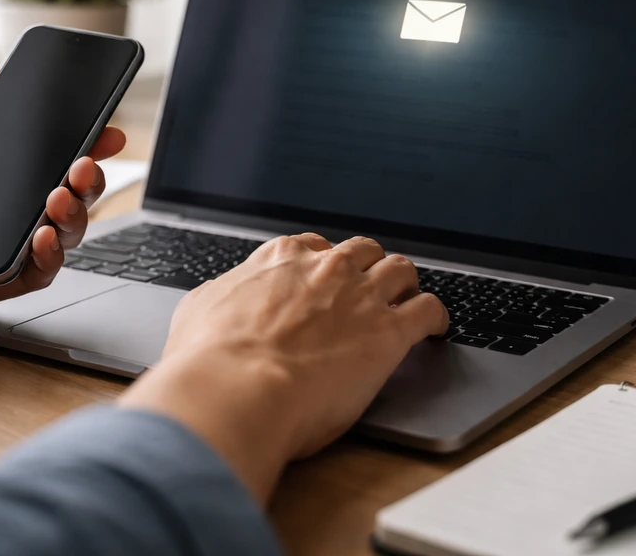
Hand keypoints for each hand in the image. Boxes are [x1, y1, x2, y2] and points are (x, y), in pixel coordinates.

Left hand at [0, 62, 125, 336]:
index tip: (105, 133)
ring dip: (75, 214)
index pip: (42, 157)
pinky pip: (38, 274)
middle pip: (63, 194)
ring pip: (60, 234)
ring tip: (61, 197)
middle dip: (87, 178)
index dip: (79, 146)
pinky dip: (50, 256)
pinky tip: (44, 237)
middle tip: (85, 165)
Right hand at [120, 233, 446, 501]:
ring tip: (408, 298)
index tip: (324, 276)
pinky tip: (436, 327)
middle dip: (368, 266)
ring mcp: (360, 297)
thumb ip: (221, 297)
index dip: (322, 262)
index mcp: (279, 259)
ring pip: (400, 270)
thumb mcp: (198, 310)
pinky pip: (428, 310)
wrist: (235, 389)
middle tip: (369, 286)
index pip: (312, 246)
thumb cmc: (210, 359)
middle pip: (362, 252)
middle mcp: (325, 269)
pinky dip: (437, 316)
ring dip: (405, 283)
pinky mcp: (389, 333)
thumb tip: (217, 301)